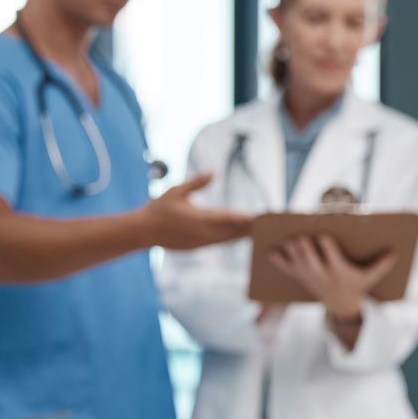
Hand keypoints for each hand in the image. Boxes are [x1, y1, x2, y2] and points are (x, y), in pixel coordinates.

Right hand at [140, 173, 256, 249]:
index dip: (249, 218)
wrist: (143, 233)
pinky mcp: (201, 247)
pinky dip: (236, 238)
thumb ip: (196, 183)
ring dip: (247, 234)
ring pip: (231, 238)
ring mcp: (204, 242)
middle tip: (274, 224)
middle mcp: (206, 233)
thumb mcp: (176, 191)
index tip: (264, 217)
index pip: (231, 218)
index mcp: (201, 218)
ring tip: (265, 230)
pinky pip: (223, 242)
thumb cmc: (158, 209)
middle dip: (254, 227)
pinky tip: (245, 235)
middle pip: (236, 231)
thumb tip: (213, 172)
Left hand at [267, 234, 396, 318]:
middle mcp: (321, 273)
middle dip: (303, 245)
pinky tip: (271, 251)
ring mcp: (309, 276)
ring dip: (291, 249)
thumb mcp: (370, 277)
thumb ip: (382, 264)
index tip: (323, 235)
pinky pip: (286, 268)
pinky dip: (278, 260)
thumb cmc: (357, 286)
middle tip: (300, 235)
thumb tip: (396, 251)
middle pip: (308, 256)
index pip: (329, 253)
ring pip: (296, 260)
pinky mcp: (300, 278)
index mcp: (338, 269)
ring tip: (288, 239)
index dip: (325, 243)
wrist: (342, 307)